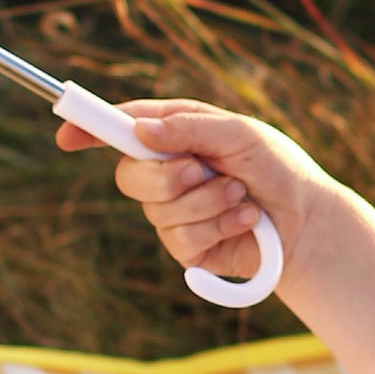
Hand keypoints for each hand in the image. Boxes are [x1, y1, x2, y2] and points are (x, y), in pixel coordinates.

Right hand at [54, 98, 326, 290]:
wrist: (308, 222)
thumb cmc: (278, 168)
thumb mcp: (240, 134)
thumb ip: (190, 129)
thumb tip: (139, 129)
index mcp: (178, 133)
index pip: (123, 127)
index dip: (91, 128)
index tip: (66, 135)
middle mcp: (169, 170)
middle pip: (128, 174)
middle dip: (166, 176)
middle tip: (203, 172)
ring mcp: (175, 210)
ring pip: (157, 210)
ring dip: (206, 202)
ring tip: (241, 196)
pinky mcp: (188, 246)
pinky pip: (180, 239)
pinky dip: (217, 226)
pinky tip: (244, 220)